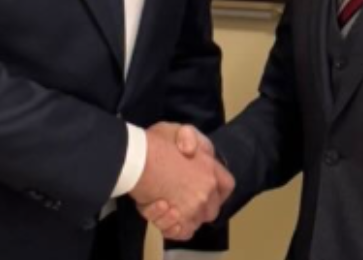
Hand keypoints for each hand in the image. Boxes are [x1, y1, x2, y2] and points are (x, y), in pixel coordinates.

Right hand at [131, 123, 232, 240]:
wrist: (135, 160)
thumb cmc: (155, 143)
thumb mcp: (176, 130)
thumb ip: (190, 138)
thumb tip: (191, 151)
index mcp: (210, 170)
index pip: (227, 186)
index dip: (218, 188)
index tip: (206, 187)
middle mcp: (205, 193)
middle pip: (211, 209)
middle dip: (199, 206)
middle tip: (180, 197)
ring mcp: (192, 209)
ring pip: (194, 221)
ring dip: (181, 216)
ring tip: (163, 204)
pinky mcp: (175, 222)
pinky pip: (181, 233)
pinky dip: (172, 227)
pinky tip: (161, 212)